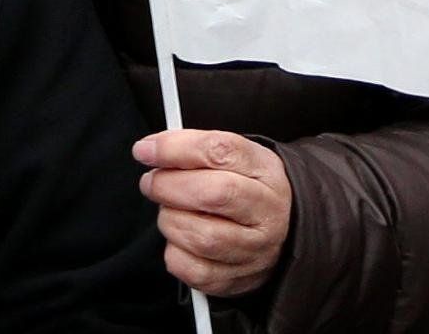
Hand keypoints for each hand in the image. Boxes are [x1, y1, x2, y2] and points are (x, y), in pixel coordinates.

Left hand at [134, 129, 290, 297]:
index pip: (221, 151)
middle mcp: (266, 211)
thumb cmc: (249, 191)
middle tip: (152, 182)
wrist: (282, 235)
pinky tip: (180, 239)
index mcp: (266, 172)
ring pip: (200, 236)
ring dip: (170, 219)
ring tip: (170, 211)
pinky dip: (173, 251)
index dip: (176, 148)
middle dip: (168, 185)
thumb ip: (198, 150)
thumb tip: (151, 149)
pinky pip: (189, 268)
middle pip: (212, 194)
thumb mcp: (239, 160)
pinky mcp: (233, 280)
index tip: (146, 149)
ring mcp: (253, 249)